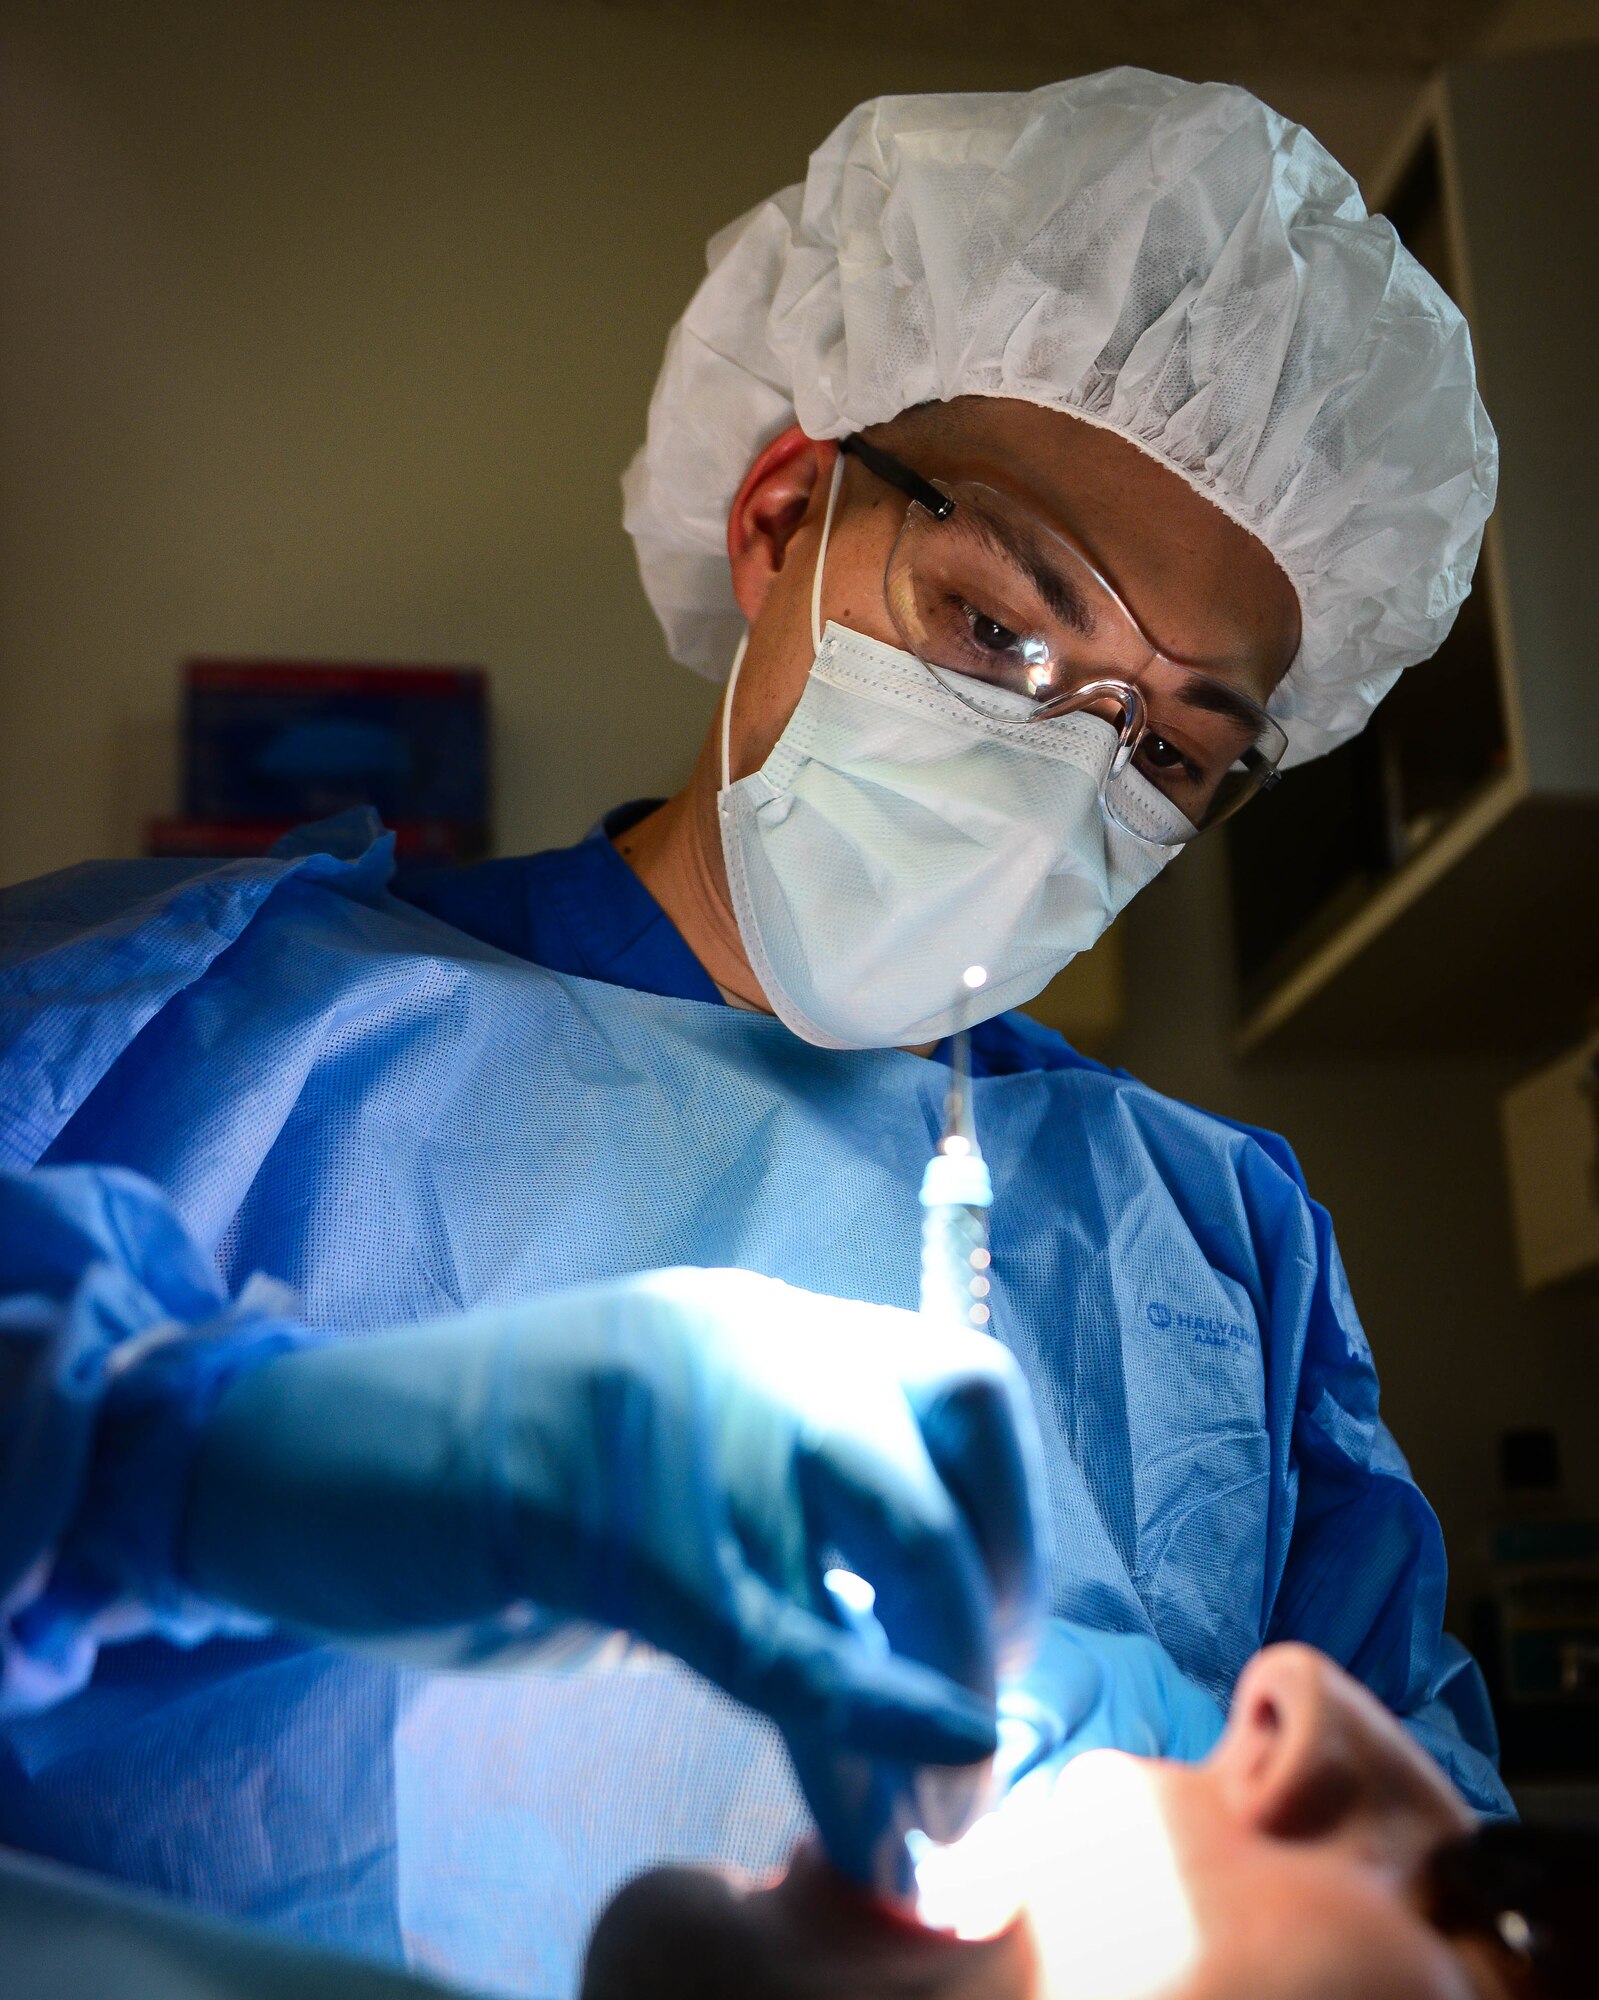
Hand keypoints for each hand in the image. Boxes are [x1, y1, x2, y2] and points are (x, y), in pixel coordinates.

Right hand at [184, 1266, 1043, 1773]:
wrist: (306, 1461)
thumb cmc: (498, 1480)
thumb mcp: (669, 1482)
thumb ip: (788, 1547)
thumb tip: (929, 1685)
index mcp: (764, 1326)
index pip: (967, 1389)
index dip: (1011, 1530)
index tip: (987, 1643)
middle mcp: (747, 1348)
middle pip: (941, 1474)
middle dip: (989, 1628)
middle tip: (969, 1744)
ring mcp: (682, 1424)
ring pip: (886, 1552)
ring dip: (931, 1714)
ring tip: (923, 1828)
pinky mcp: (608, 1523)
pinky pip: (779, 1639)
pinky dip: (857, 1727)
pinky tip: (879, 1813)